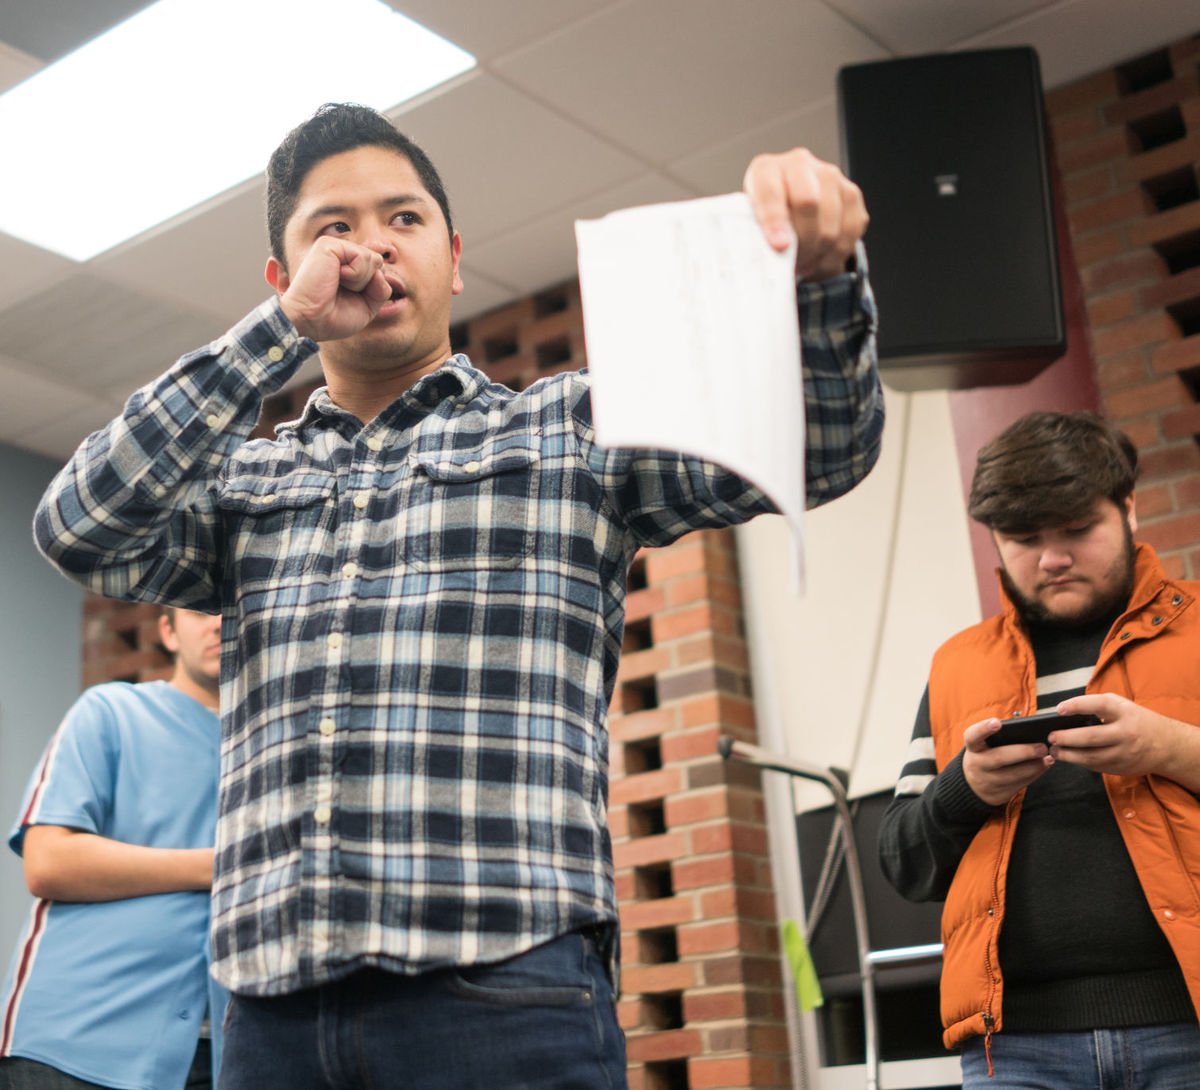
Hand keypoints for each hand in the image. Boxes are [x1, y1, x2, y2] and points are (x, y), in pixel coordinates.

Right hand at [272, 237, 393, 341]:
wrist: (310, 322)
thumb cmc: (333, 318)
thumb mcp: (368, 306)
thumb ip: (381, 287)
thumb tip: (380, 264)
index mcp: (347, 266)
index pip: (377, 266)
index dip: (377, 280)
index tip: (361, 289)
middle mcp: (340, 254)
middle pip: (378, 263)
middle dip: (370, 285)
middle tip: (345, 293)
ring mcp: (334, 247)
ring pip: (373, 259)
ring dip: (362, 281)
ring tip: (338, 286)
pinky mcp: (329, 245)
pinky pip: (363, 256)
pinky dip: (356, 274)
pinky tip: (337, 278)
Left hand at [743, 148, 868, 280]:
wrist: (788, 209)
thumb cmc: (765, 219)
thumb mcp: (750, 224)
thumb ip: (754, 235)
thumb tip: (767, 257)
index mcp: (767, 169)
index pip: (771, 192)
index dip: (776, 221)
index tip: (780, 247)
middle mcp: (799, 164)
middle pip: (808, 203)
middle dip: (802, 242)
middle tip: (794, 262)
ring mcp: (829, 176)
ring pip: (831, 224)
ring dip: (818, 253)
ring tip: (804, 263)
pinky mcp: (851, 193)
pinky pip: (850, 232)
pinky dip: (836, 254)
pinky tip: (820, 258)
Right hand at [961, 717, 1053, 806]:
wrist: (974, 784)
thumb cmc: (986, 754)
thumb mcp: (985, 745)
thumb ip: (1000, 738)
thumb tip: (1030, 733)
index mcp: (973, 747)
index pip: (973, 736)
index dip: (984, 729)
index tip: (997, 722)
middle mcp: (976, 765)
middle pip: (999, 758)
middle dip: (1023, 752)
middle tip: (1042, 747)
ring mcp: (986, 782)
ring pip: (1013, 775)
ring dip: (1034, 766)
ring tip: (1048, 757)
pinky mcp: (998, 795)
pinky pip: (1019, 785)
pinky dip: (1034, 775)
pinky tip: (1044, 766)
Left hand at [1051, 695, 1199, 788]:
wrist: (1167, 746)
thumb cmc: (1136, 721)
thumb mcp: (1122, 706)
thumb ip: (1097, 706)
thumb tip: (1065, 713)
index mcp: (1124, 712)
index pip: (1099, 705)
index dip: (1077, 706)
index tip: (1059, 709)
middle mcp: (1125, 733)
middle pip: (1092, 737)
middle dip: (1067, 738)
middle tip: (1051, 737)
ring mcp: (1124, 753)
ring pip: (1091, 757)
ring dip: (1069, 755)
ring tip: (1054, 750)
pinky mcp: (1121, 767)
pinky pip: (1096, 766)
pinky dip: (1080, 762)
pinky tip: (1069, 757)